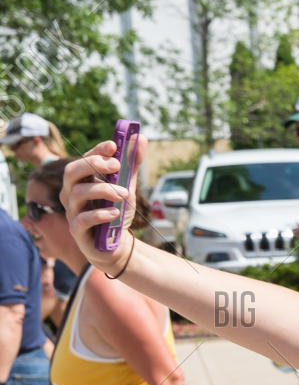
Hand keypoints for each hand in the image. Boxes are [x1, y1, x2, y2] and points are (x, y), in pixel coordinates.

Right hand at [61, 142, 135, 270]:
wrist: (115, 246)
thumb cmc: (116, 214)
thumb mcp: (127, 188)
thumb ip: (131, 166)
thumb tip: (141, 138)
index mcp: (82, 181)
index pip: (84, 159)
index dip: (97, 151)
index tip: (115, 145)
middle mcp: (72, 193)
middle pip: (72, 172)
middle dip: (93, 165)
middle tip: (117, 166)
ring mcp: (72, 212)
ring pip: (78, 193)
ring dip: (103, 190)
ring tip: (124, 194)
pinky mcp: (77, 231)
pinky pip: (82, 219)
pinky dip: (100, 214)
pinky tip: (115, 213)